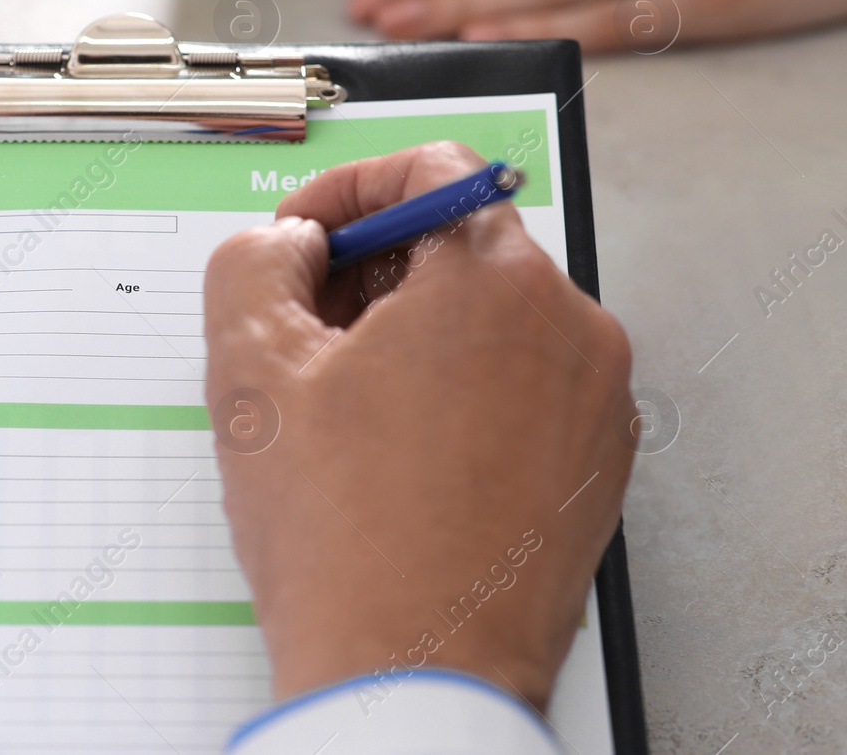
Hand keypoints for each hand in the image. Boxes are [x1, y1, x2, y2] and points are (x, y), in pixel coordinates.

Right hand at [204, 142, 632, 708]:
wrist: (414, 676)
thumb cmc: (341, 531)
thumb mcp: (250, 365)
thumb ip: (253, 260)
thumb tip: (288, 246)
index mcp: (496, 281)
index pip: (428, 170)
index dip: (343, 193)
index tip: (301, 242)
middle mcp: (571, 328)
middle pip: (460, 247)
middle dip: (371, 272)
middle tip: (303, 329)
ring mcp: (597, 404)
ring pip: (491, 323)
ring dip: (412, 336)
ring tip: (342, 407)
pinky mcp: (596, 469)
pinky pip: (523, 390)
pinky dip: (459, 393)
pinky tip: (395, 456)